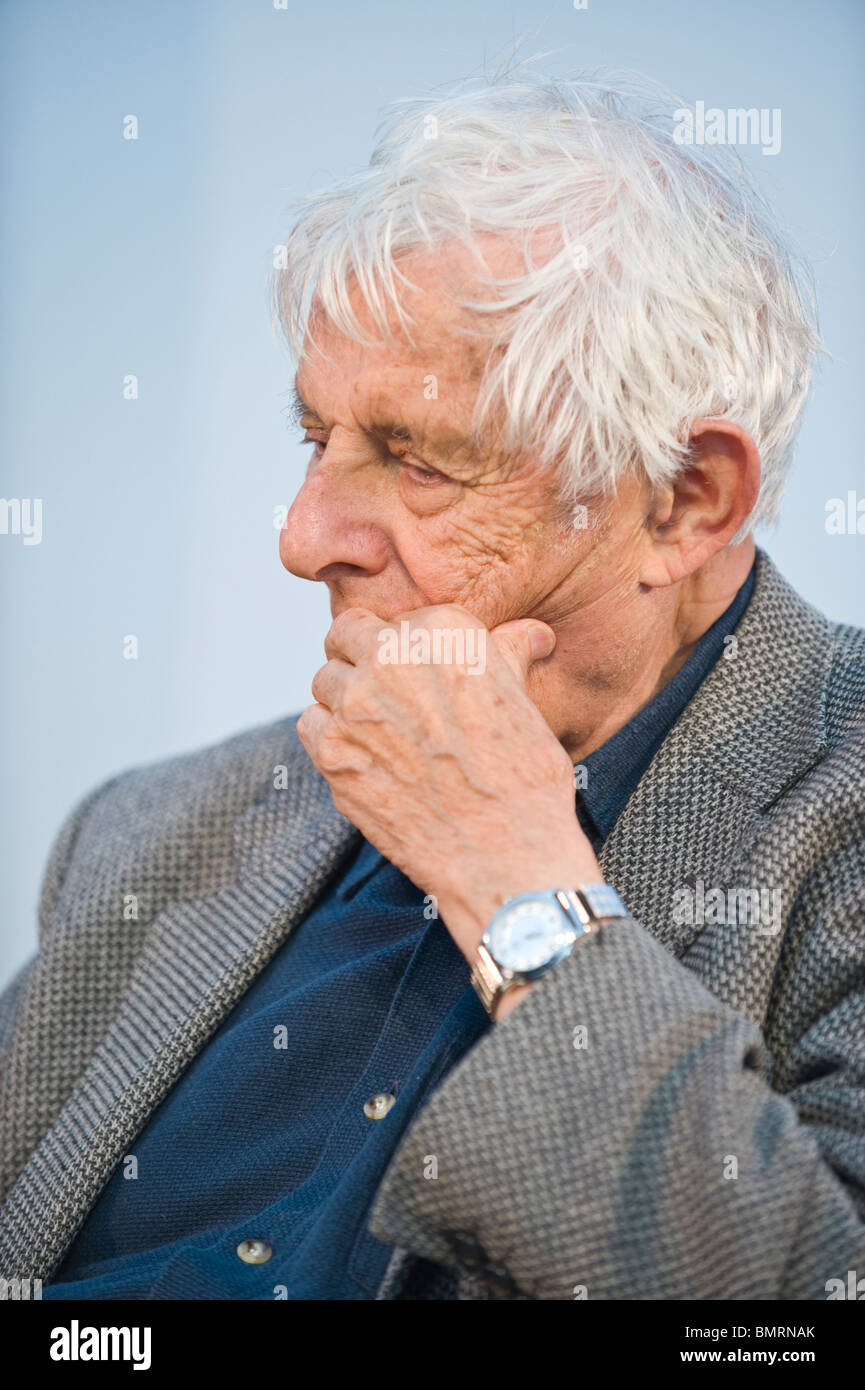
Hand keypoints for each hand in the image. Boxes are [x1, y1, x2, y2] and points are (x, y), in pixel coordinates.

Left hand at [298, 604, 601, 968]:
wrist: (506, 855)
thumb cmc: (525, 780)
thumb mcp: (525, 702)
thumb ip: (508, 654)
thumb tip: (527, 633)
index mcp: (443, 631)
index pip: (398, 619)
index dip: (405, 647)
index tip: (419, 676)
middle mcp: (391, 656)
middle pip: (347, 636)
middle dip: (362, 659)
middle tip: (387, 697)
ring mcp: (355, 704)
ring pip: (326, 681)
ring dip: (345, 701)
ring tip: (382, 735)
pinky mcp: (331, 752)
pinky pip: (311, 725)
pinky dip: (330, 739)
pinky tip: (365, 760)